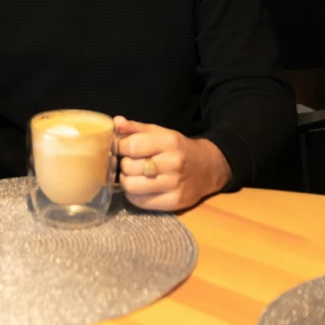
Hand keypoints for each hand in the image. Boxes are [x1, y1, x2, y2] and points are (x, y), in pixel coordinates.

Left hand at [115, 116, 231, 210]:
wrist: (207, 168)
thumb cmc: (178, 148)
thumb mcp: (160, 133)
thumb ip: (136, 128)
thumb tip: (116, 122)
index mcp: (168, 142)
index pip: (132, 146)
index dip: (120, 147)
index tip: (120, 148)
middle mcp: (173, 163)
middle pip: (129, 167)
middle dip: (124, 164)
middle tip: (130, 163)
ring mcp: (175, 185)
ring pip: (132, 186)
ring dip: (127, 181)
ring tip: (133, 175)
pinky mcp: (174, 203)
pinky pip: (140, 202)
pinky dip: (134, 195)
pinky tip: (140, 188)